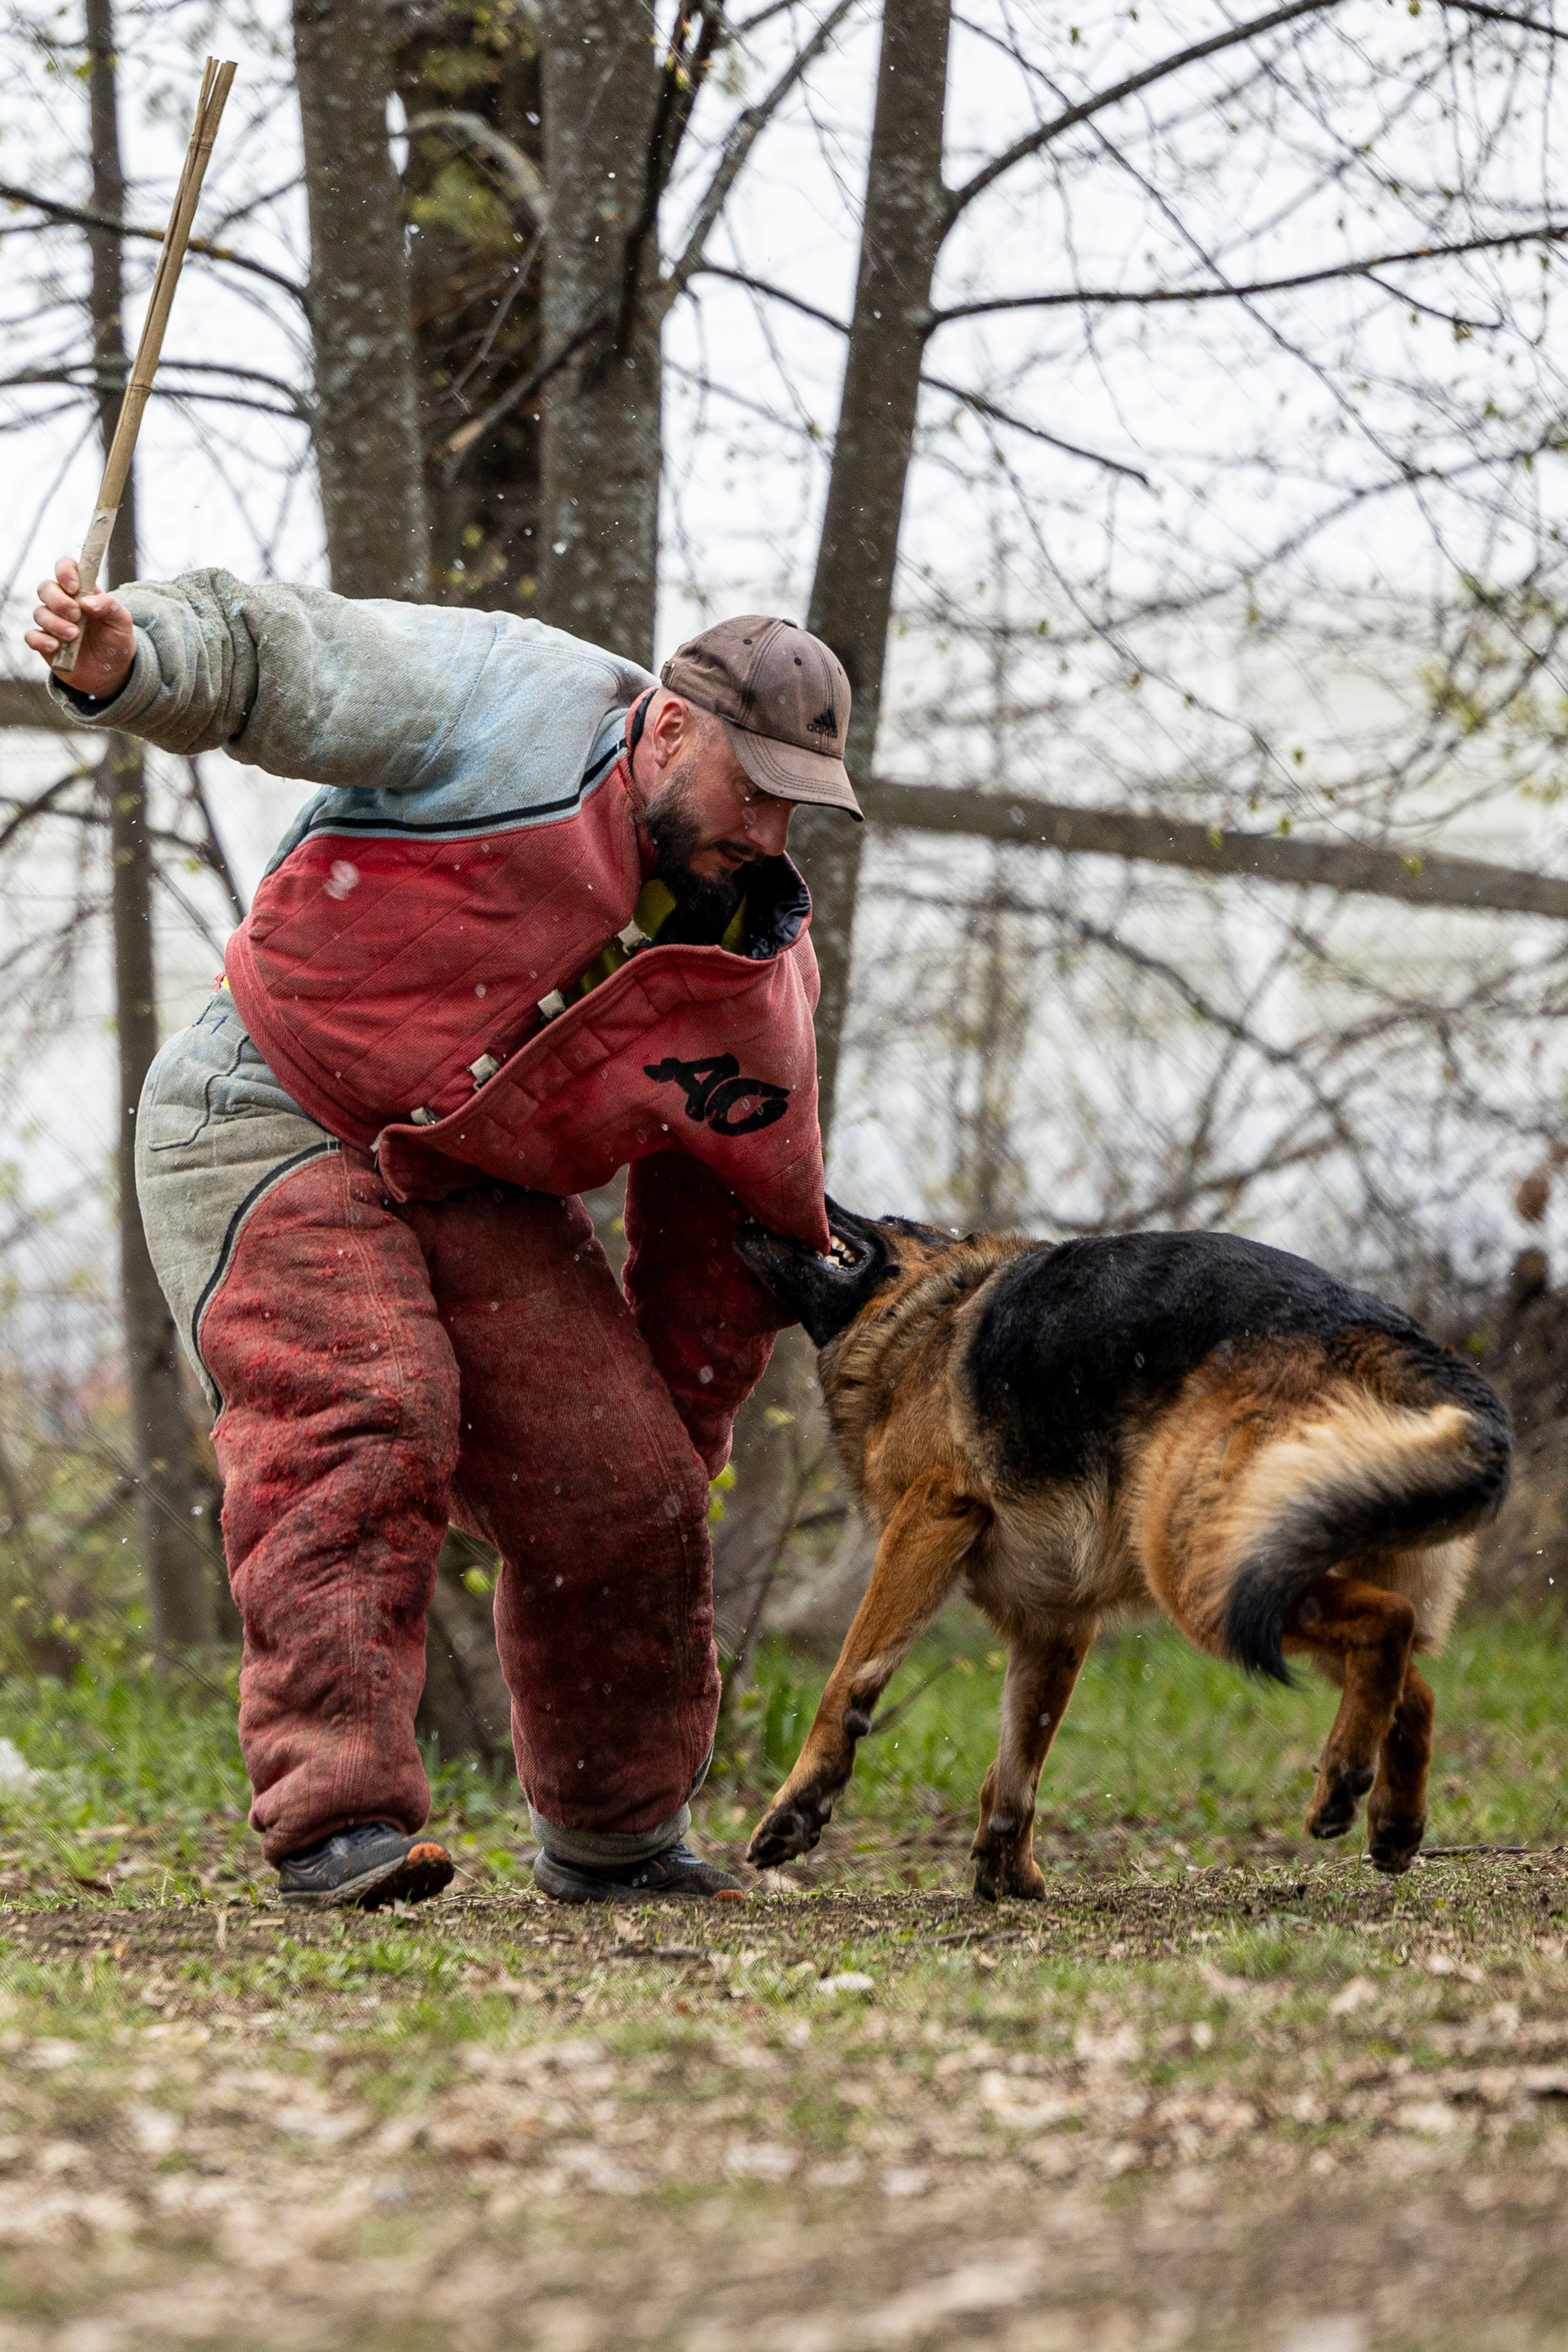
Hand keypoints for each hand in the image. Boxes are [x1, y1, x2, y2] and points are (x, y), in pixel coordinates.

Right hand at [26, 557, 135, 697]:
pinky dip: (40, 640)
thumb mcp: (122, 623)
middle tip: (76, 615)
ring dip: (55, 623)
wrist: (112, 673)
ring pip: (39, 613)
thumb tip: (87, 602)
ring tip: (74, 636)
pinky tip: (55, 647)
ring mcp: (51, 623)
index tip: (75, 588)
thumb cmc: (116, 641)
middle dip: (58, 600)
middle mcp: (63, 603)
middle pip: (45, 588)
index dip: (65, 572)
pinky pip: (31, 636)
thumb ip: (110, 607)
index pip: (65, 568)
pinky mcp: (44, 643)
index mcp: (82, 591)